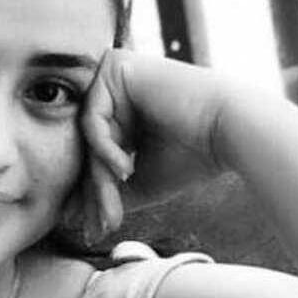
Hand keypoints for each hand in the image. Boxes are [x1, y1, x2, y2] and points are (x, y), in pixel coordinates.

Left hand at [68, 49, 234, 242]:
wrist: (231, 130)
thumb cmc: (192, 156)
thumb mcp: (140, 181)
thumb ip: (104, 191)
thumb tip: (66, 215)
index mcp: (119, 109)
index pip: (92, 155)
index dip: (94, 195)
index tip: (94, 229)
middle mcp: (112, 87)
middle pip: (86, 147)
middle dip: (94, 193)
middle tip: (99, 227)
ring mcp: (111, 73)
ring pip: (87, 138)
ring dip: (100, 180)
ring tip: (114, 209)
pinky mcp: (115, 67)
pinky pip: (93, 119)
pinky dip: (105, 150)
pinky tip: (126, 170)